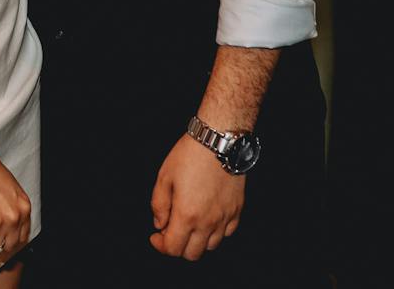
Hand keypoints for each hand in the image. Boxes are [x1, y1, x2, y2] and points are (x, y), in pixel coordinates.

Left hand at [149, 134, 243, 259]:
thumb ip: (159, 204)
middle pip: (192, 254)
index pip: (172, 248)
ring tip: (190, 224)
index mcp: (186, 215)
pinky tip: (208, 218)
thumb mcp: (164, 176)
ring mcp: (225, 217)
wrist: (219, 139)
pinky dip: (216, 232)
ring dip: (197, 241)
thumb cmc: (191, 154)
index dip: (160, 245)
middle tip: (171, 230)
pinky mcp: (237, 210)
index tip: (156, 235)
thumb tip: (160, 224)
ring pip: (210, 246)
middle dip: (178, 246)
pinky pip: (227, 233)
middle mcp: (207, 221)